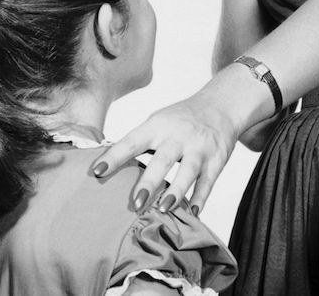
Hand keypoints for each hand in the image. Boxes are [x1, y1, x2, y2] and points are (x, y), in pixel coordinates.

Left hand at [93, 95, 238, 214]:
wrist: (221, 105)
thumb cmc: (181, 119)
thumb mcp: (158, 121)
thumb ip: (138, 141)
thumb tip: (107, 164)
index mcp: (158, 126)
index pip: (132, 142)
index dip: (115, 156)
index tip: (97, 172)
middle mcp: (178, 136)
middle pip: (162, 160)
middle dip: (149, 182)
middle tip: (135, 203)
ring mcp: (199, 148)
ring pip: (188, 171)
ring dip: (176, 191)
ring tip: (163, 209)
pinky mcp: (217, 160)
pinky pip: (208, 182)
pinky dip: (201, 198)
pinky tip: (193, 213)